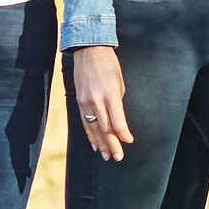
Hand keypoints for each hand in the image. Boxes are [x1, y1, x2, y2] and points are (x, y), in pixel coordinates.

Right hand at [70, 45, 134, 160]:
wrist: (89, 51)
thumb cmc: (109, 65)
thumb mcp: (119, 83)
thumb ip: (117, 103)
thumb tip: (117, 120)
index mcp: (110, 95)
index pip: (117, 122)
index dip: (123, 134)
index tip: (129, 141)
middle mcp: (96, 101)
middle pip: (105, 129)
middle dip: (112, 145)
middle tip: (117, 157)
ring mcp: (85, 102)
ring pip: (93, 128)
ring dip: (100, 144)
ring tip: (107, 156)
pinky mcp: (79, 102)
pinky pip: (84, 122)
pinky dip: (90, 135)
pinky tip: (95, 144)